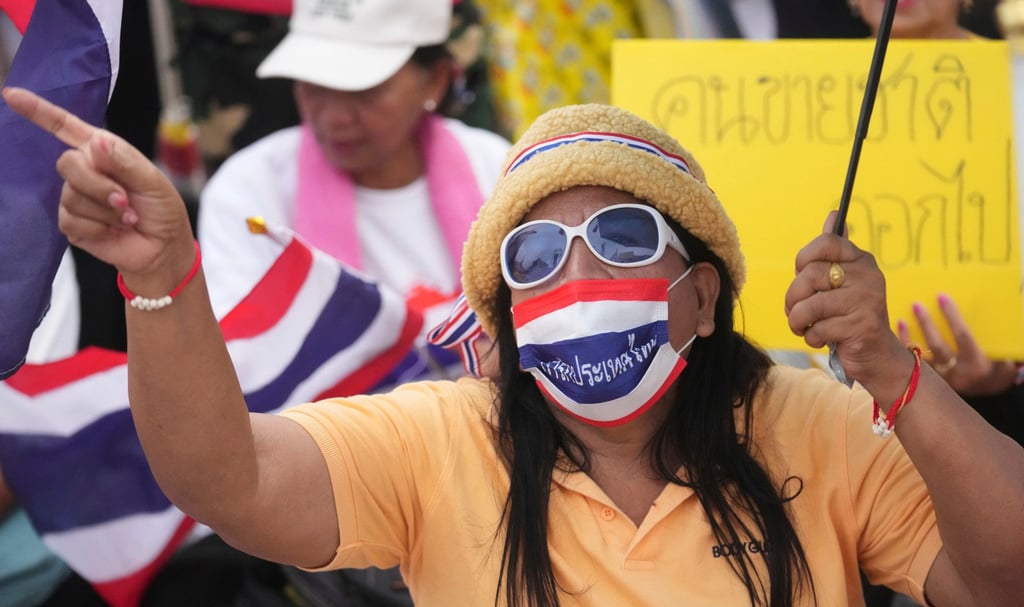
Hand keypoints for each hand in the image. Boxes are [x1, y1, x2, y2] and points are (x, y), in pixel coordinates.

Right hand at [2, 87, 194, 287]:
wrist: (163, 246)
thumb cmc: (161, 209)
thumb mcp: (152, 180)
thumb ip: (124, 161)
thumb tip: (94, 143)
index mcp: (103, 151)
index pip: (66, 127)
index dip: (38, 111)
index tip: (12, 95)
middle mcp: (85, 170)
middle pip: (67, 164)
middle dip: (97, 184)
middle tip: (124, 199)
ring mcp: (75, 197)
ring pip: (71, 196)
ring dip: (104, 210)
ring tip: (127, 217)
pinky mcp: (72, 223)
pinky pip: (71, 220)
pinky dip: (98, 227)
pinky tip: (114, 230)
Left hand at [784, 212, 908, 389]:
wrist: (877, 355)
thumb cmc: (850, 315)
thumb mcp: (843, 281)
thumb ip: (835, 252)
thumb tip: (834, 214)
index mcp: (861, 260)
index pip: (826, 242)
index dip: (804, 259)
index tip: (802, 274)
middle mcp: (868, 276)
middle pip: (809, 276)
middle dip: (793, 298)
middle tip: (796, 311)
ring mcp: (866, 301)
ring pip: (810, 305)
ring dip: (798, 321)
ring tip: (803, 326)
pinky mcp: (861, 327)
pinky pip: (818, 329)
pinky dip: (811, 337)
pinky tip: (822, 338)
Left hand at [898, 294, 1018, 397]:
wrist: (989, 389)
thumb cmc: (995, 364)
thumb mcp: (1000, 353)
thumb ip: (987, 337)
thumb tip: (976, 309)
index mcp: (978, 364)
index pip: (962, 336)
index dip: (952, 316)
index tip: (942, 297)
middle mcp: (958, 373)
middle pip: (937, 346)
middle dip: (926, 324)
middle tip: (916, 304)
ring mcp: (942, 380)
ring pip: (920, 358)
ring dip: (909, 338)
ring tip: (901, 319)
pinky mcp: (930, 384)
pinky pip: (913, 366)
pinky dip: (905, 350)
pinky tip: (898, 335)